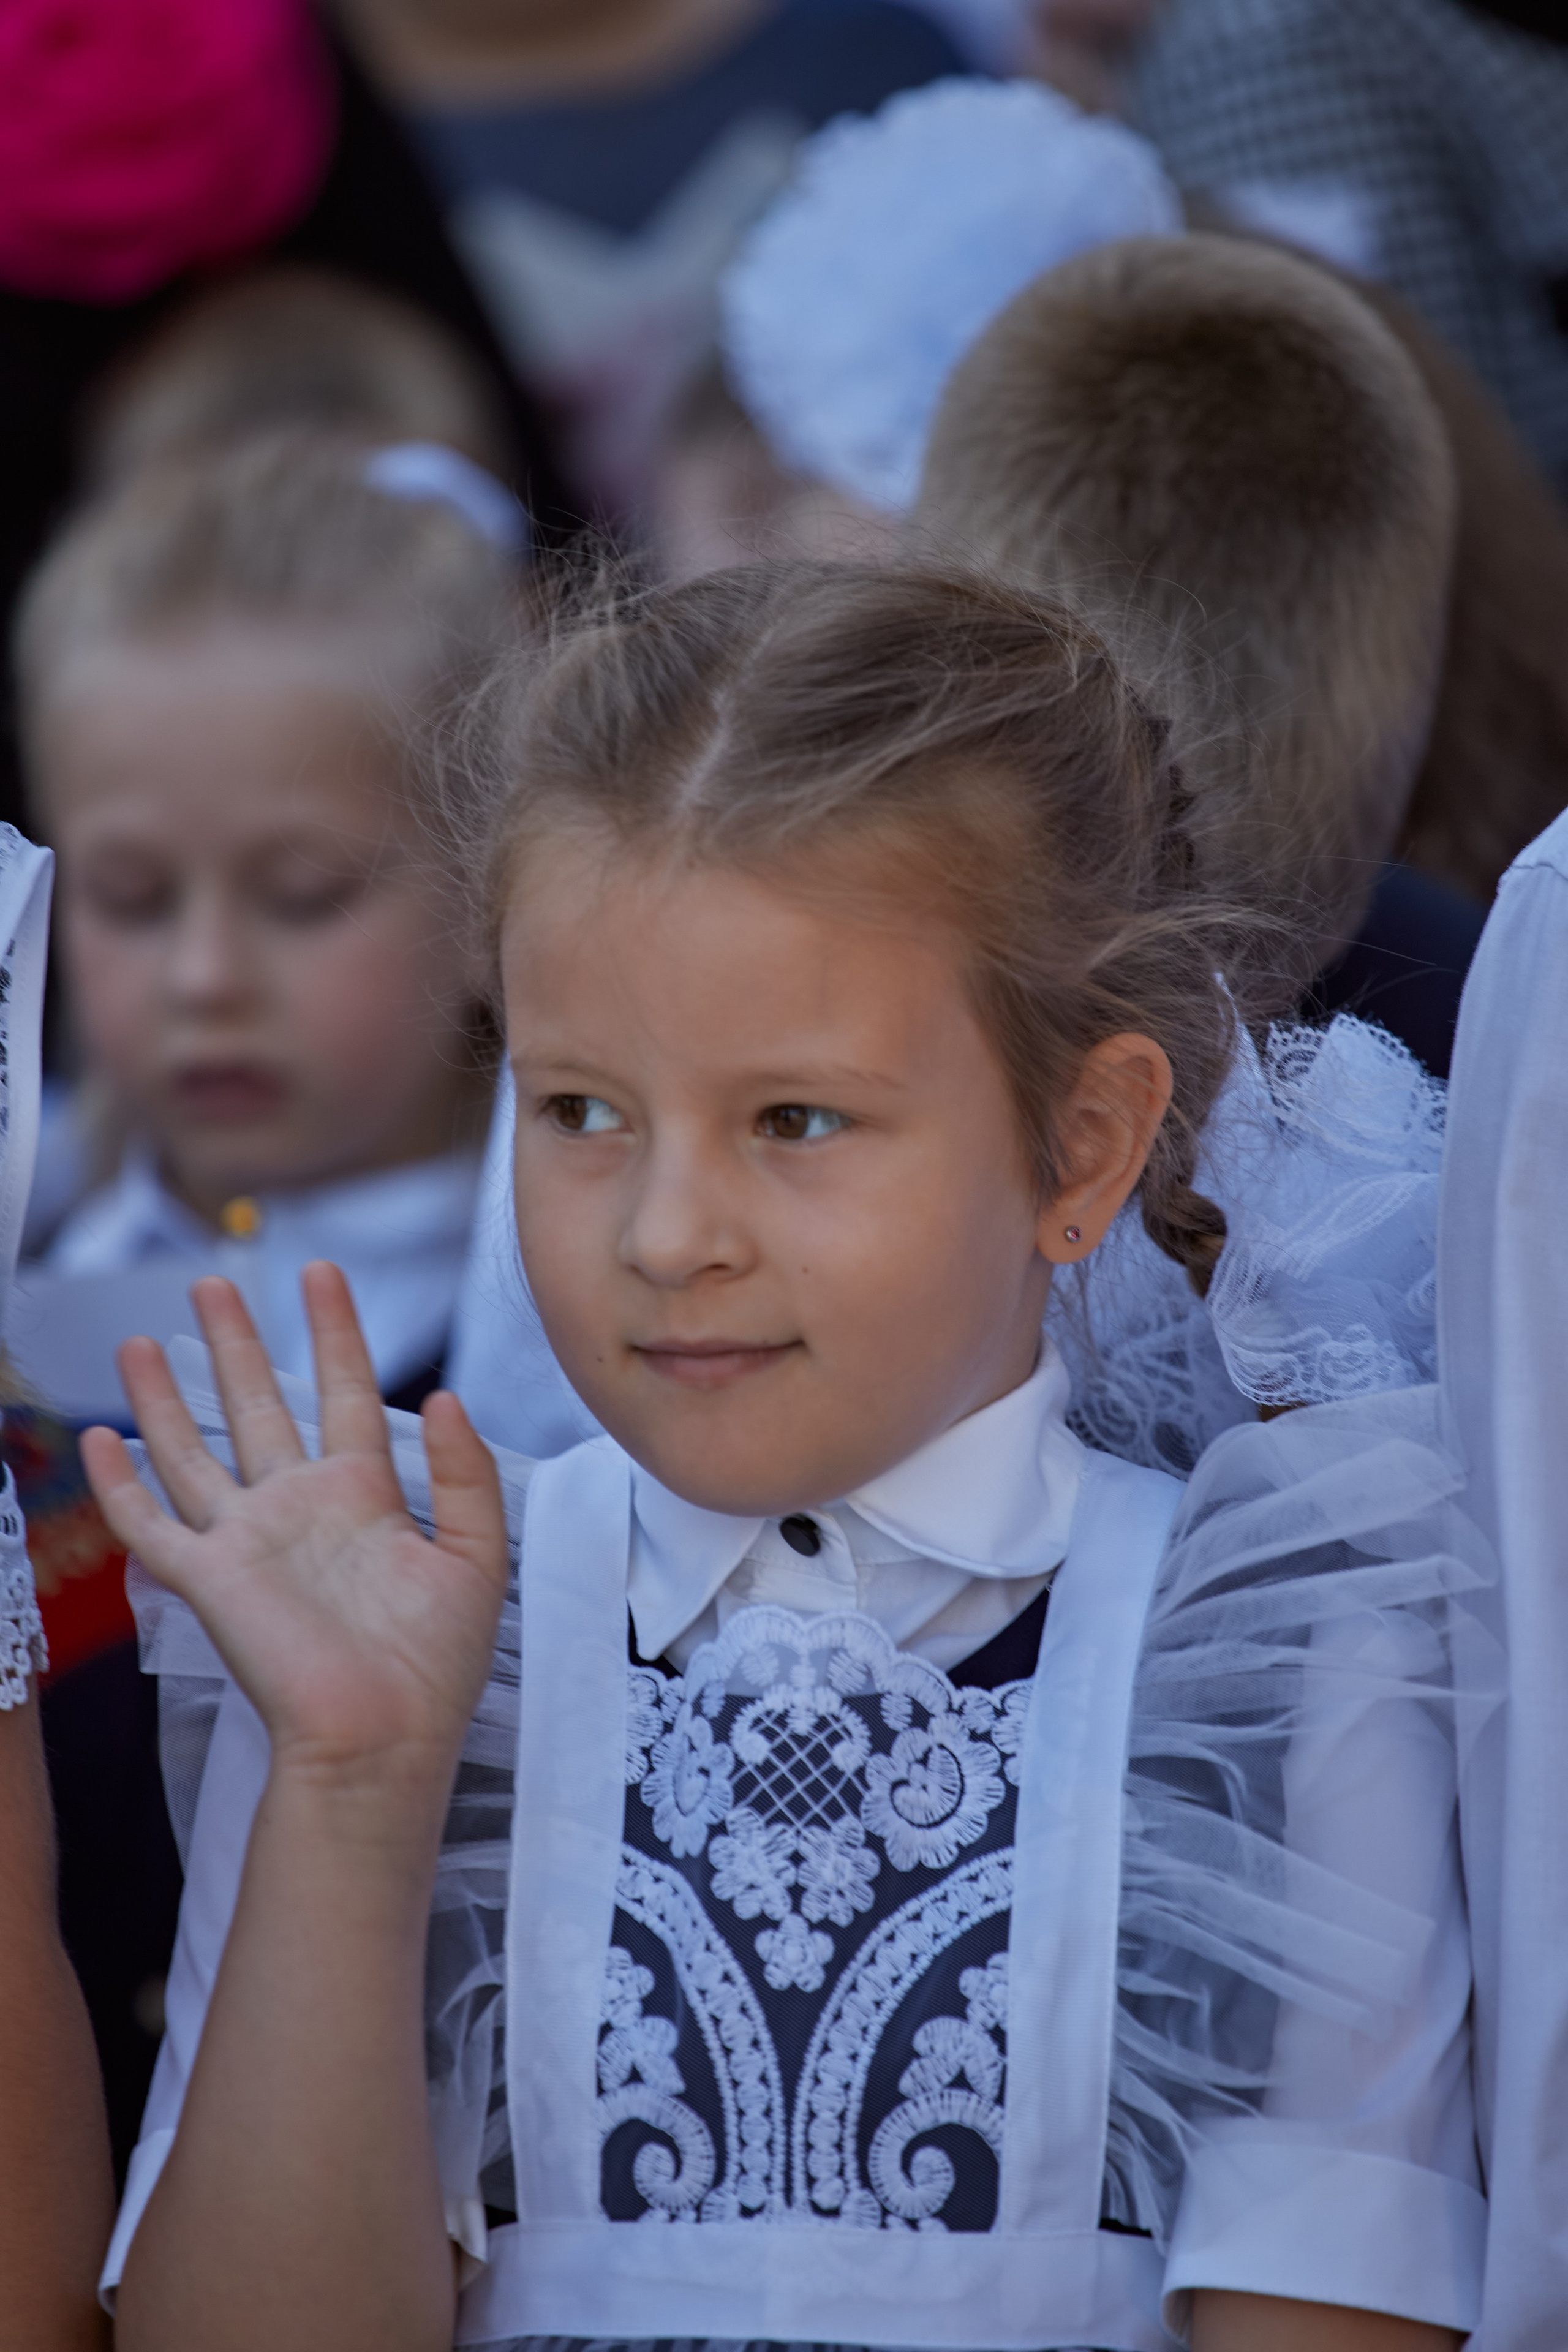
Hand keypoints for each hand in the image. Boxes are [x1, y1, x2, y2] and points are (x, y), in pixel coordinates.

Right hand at [81, 1264, 508, 1793]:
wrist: (383, 1741)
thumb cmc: (434, 1668)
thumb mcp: (476, 1558)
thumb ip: (465, 1475)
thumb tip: (444, 1396)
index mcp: (364, 1499)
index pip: (345, 1392)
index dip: (335, 1331)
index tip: (322, 1273)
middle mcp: (298, 1509)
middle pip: (259, 1405)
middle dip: (234, 1343)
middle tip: (213, 1284)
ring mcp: (247, 1542)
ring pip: (194, 1451)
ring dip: (165, 1398)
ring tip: (137, 1340)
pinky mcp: (208, 1580)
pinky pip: (151, 1525)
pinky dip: (119, 1484)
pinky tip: (97, 1439)